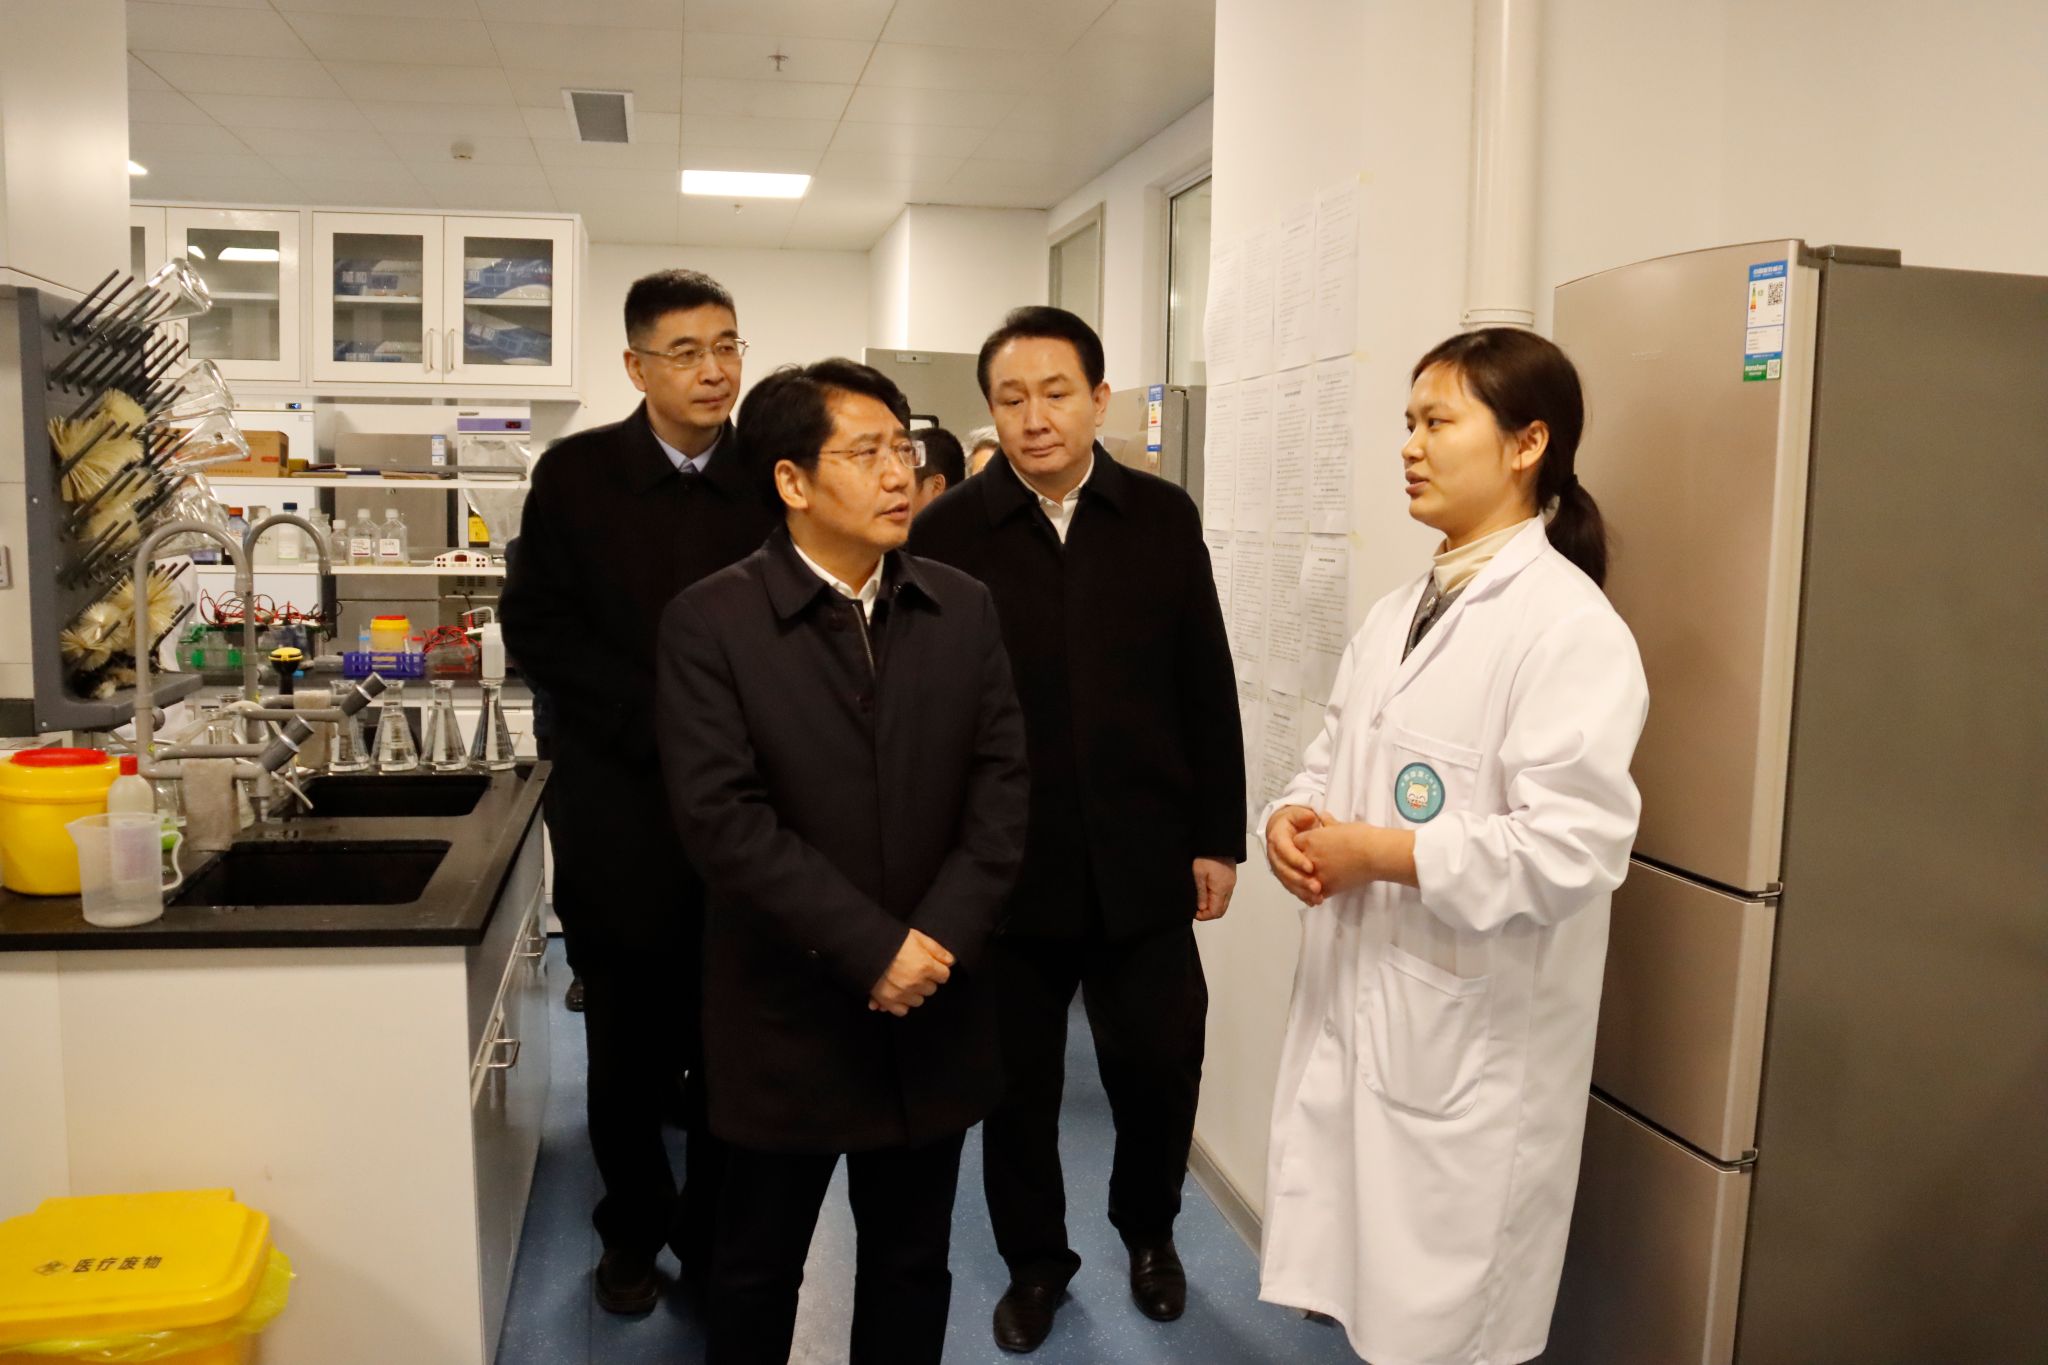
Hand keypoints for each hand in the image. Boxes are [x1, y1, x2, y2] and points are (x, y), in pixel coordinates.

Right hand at [868, 929, 954, 1016]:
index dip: (938, 970)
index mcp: (925, 966)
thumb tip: (951, 961)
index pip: (944, 976)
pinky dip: (901, 1004)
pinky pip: (902, 1010)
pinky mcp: (888, 1001)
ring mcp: (902, 993)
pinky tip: (897, 992)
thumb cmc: (892, 939)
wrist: (865, 946)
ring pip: (918, 1001)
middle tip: (914, 971)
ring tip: (904, 980)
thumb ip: (937, 949)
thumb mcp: (917, 937)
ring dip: (914, 993)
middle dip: (926, 981)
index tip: (931, 967)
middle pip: (931, 989)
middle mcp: (915, 982)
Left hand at [1193, 857, 1236, 920]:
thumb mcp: (1198, 874)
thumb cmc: (1207, 856)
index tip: (1194, 912)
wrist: (1218, 841)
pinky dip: (1216, 899)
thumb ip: (1201, 893)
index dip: (1204, 916)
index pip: (1215, 912)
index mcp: (1221, 889)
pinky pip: (1225, 895)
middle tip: (1196, 909)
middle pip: (1221, 910)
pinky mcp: (1230, 878)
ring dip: (1212, 906)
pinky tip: (1206, 893)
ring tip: (1199, 900)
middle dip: (1208, 913)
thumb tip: (1201, 908)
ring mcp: (1231, 884)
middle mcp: (1229, 888)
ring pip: (1224, 903)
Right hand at [1264, 805, 1324, 905]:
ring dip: (1302, 891)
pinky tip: (1313, 901)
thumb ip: (1303, 815)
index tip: (1310, 867)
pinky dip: (1302, 895)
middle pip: (1285, 870)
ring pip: (1287, 882)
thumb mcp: (1297, 814)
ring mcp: (1278, 867)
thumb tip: (1310, 817)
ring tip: (1318, 897)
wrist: (1283, 828)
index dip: (1296, 860)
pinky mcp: (1284, 875)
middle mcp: (1274, 855)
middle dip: (1300, 880)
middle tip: (1316, 887)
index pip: (1285, 850)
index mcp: (1277, 839)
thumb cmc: (1293, 821)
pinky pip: (1291, 887)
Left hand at [1296, 818, 1417, 896]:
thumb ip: (1328, 822)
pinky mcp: (1328, 888)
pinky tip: (1320, 893)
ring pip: (1302, 881)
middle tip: (1309, 864)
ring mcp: (1317, 874)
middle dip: (1301, 863)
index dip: (1301, 845)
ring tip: (1313, 881)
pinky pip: (1314, 894)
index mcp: (1310, 840)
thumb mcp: (1341, 825)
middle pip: (1294, 862)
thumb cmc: (1361, 836)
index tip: (1308, 847)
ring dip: (1307, 880)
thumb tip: (1322, 816)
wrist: (1375, 854)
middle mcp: (1309, 857)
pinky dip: (1316, 894)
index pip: (1294, 843)